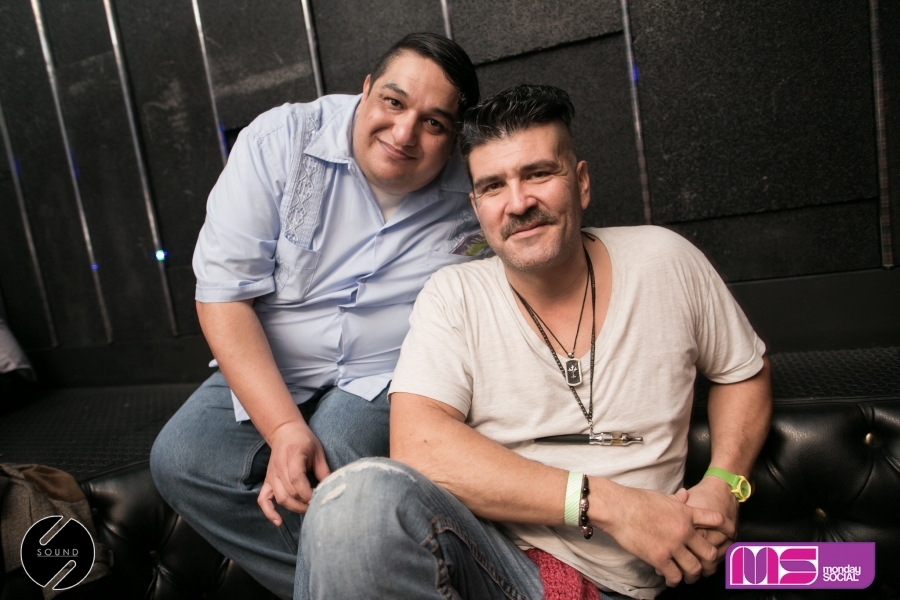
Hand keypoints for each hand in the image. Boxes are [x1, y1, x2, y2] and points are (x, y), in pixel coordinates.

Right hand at [257, 419, 330, 525]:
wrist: (284, 431)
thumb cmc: (304, 440)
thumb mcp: (318, 451)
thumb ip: (324, 470)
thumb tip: (333, 489)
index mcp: (292, 456)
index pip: (297, 479)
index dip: (308, 493)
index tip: (320, 498)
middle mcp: (279, 467)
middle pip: (289, 492)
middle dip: (305, 503)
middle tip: (317, 506)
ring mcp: (271, 475)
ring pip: (280, 498)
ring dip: (294, 508)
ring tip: (307, 509)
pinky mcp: (267, 481)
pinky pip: (263, 499)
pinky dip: (269, 512)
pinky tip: (279, 521)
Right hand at [592, 480, 732, 586]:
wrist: (618, 508)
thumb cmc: (636, 500)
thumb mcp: (662, 496)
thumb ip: (677, 500)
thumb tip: (685, 495)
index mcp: (686, 513)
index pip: (716, 520)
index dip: (726, 528)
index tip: (729, 535)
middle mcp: (683, 530)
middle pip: (709, 551)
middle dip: (708, 560)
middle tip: (704, 564)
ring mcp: (672, 546)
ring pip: (694, 568)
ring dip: (693, 574)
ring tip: (688, 576)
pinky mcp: (659, 558)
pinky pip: (675, 575)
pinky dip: (675, 580)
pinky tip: (672, 580)